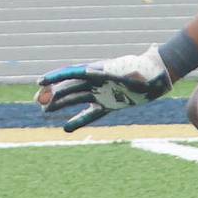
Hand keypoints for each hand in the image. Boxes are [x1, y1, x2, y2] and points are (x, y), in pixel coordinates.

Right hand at [36, 46, 172, 131]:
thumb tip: (90, 71)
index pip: (73, 72)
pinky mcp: (109, 104)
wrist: (160, 75)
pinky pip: (90, 114)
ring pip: (75, 99)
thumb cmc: (148, 70)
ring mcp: (102, 93)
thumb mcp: (134, 71)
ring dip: (59, 104)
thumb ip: (118, 72)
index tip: (40, 82)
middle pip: (70, 86)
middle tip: (38, 101)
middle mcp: (98, 81)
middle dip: (53, 93)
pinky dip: (79, 120)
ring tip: (44, 111)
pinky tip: (66, 128)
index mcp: (100, 70)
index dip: (56, 77)